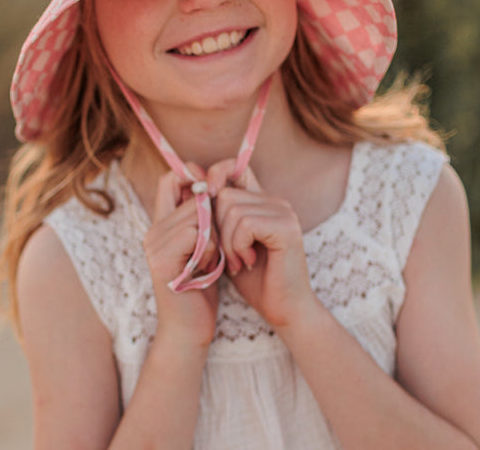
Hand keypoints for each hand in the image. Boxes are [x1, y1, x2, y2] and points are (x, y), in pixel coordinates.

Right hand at [143, 164, 219, 347]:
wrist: (190, 331)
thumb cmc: (202, 289)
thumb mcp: (204, 246)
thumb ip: (204, 219)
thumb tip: (215, 186)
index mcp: (161, 224)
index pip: (170, 179)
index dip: (192, 174)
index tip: (214, 188)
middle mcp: (153, 230)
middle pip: (192, 196)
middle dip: (214, 215)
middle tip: (219, 245)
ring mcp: (154, 244)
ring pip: (197, 214)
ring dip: (215, 235)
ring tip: (212, 260)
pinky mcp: (162, 259)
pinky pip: (196, 233)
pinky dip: (210, 249)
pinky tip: (207, 269)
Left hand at [211, 163, 318, 329]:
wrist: (284, 311)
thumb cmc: (254, 281)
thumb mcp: (228, 245)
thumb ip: (216, 219)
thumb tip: (193, 192)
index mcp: (262, 202)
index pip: (235, 168)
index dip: (215, 176)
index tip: (203, 201)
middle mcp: (275, 201)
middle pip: (225, 194)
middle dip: (217, 229)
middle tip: (230, 256)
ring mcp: (283, 212)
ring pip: (232, 209)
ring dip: (228, 243)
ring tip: (240, 263)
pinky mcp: (286, 227)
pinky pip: (245, 224)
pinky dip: (238, 246)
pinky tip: (248, 263)